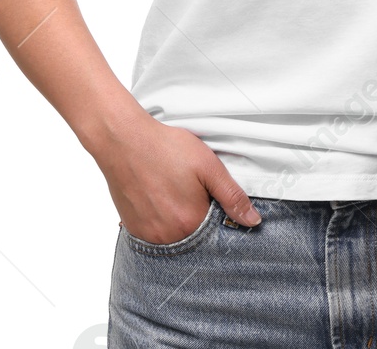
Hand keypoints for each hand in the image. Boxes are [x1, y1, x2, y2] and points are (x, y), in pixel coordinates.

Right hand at [89, 110, 260, 242]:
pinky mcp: (131, 226)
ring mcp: (145, 234)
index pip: (215, 230)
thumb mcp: (209, 167)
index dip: (218, 211)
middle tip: (190, 187)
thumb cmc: (166, 149)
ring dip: (179, 217)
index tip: (210, 194)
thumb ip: (232, 197)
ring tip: (174, 189)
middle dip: (198, 214)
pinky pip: (154, 231)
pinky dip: (162, 218)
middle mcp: (165, 235)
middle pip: (194, 233)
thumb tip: (252, 221)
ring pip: (174, 233)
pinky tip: (161, 196)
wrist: (124, 140)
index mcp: (188, 223)